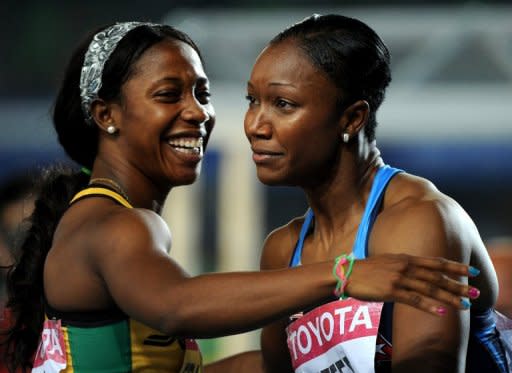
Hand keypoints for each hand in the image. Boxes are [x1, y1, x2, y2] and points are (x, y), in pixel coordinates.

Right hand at [344, 254, 478, 315]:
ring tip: (464, 304)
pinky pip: (413, 299)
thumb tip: (419, 273)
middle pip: (436, 276)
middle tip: (475, 291)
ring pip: (429, 289)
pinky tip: (440, 311)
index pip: (435, 262)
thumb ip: (404, 266)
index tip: (470, 270)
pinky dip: (428, 306)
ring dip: (448, 297)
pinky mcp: (391, 291)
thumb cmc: (367, 270)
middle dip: (458, 284)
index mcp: (405, 259)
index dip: (454, 266)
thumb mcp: (388, 262)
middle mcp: (405, 266)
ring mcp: (398, 278)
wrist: (347, 273)